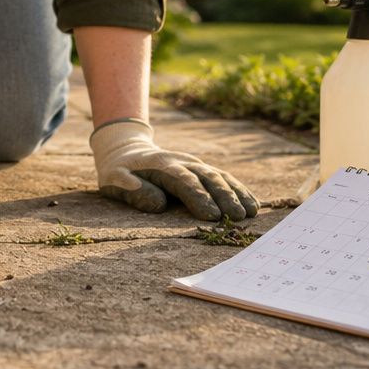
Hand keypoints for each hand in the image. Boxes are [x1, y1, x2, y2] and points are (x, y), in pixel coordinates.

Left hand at [89, 119, 259, 220]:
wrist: (127, 151)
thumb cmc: (119, 173)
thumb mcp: (115, 180)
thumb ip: (133, 191)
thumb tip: (159, 205)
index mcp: (161, 166)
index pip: (183, 181)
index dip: (199, 197)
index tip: (212, 216)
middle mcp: (183, 162)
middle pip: (208, 178)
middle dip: (224, 197)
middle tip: (238, 217)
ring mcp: (195, 164)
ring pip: (220, 176)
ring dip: (237, 193)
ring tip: (251, 213)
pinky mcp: (202, 169)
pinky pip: (224, 178)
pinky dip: (239, 190)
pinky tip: (253, 205)